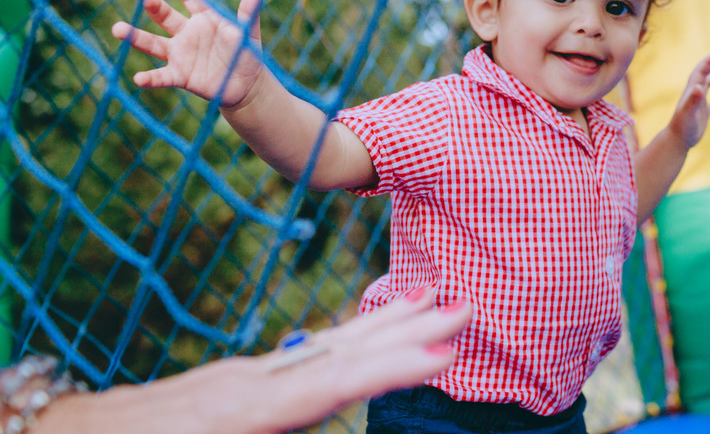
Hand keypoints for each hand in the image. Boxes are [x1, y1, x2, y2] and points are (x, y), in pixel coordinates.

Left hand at [35, 291, 472, 433]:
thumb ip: (265, 416)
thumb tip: (320, 389)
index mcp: (239, 412)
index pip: (333, 384)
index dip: (391, 368)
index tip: (444, 354)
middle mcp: (250, 384)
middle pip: (342, 351)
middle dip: (406, 329)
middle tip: (464, 304)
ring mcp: (244, 378)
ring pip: (329, 346)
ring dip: (387, 324)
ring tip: (434, 300)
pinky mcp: (237, 383)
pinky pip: (306, 356)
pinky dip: (350, 340)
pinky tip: (368, 334)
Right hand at [111, 0, 264, 106]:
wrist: (246, 84)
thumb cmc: (246, 54)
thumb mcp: (248, 34)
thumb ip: (249, 14)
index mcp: (205, 19)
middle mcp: (187, 34)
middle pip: (166, 17)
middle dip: (156, 7)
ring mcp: (180, 54)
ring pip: (153, 44)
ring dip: (135, 37)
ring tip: (117, 29)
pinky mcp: (180, 75)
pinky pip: (162, 76)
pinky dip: (150, 78)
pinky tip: (138, 78)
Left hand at [668, 53, 709, 148]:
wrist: (676, 141)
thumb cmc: (682, 127)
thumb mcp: (688, 112)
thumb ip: (693, 100)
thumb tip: (699, 87)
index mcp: (691, 92)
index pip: (699, 73)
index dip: (707, 63)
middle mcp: (694, 96)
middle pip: (703, 76)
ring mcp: (698, 106)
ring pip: (706, 87)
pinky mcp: (701, 116)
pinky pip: (709, 107)